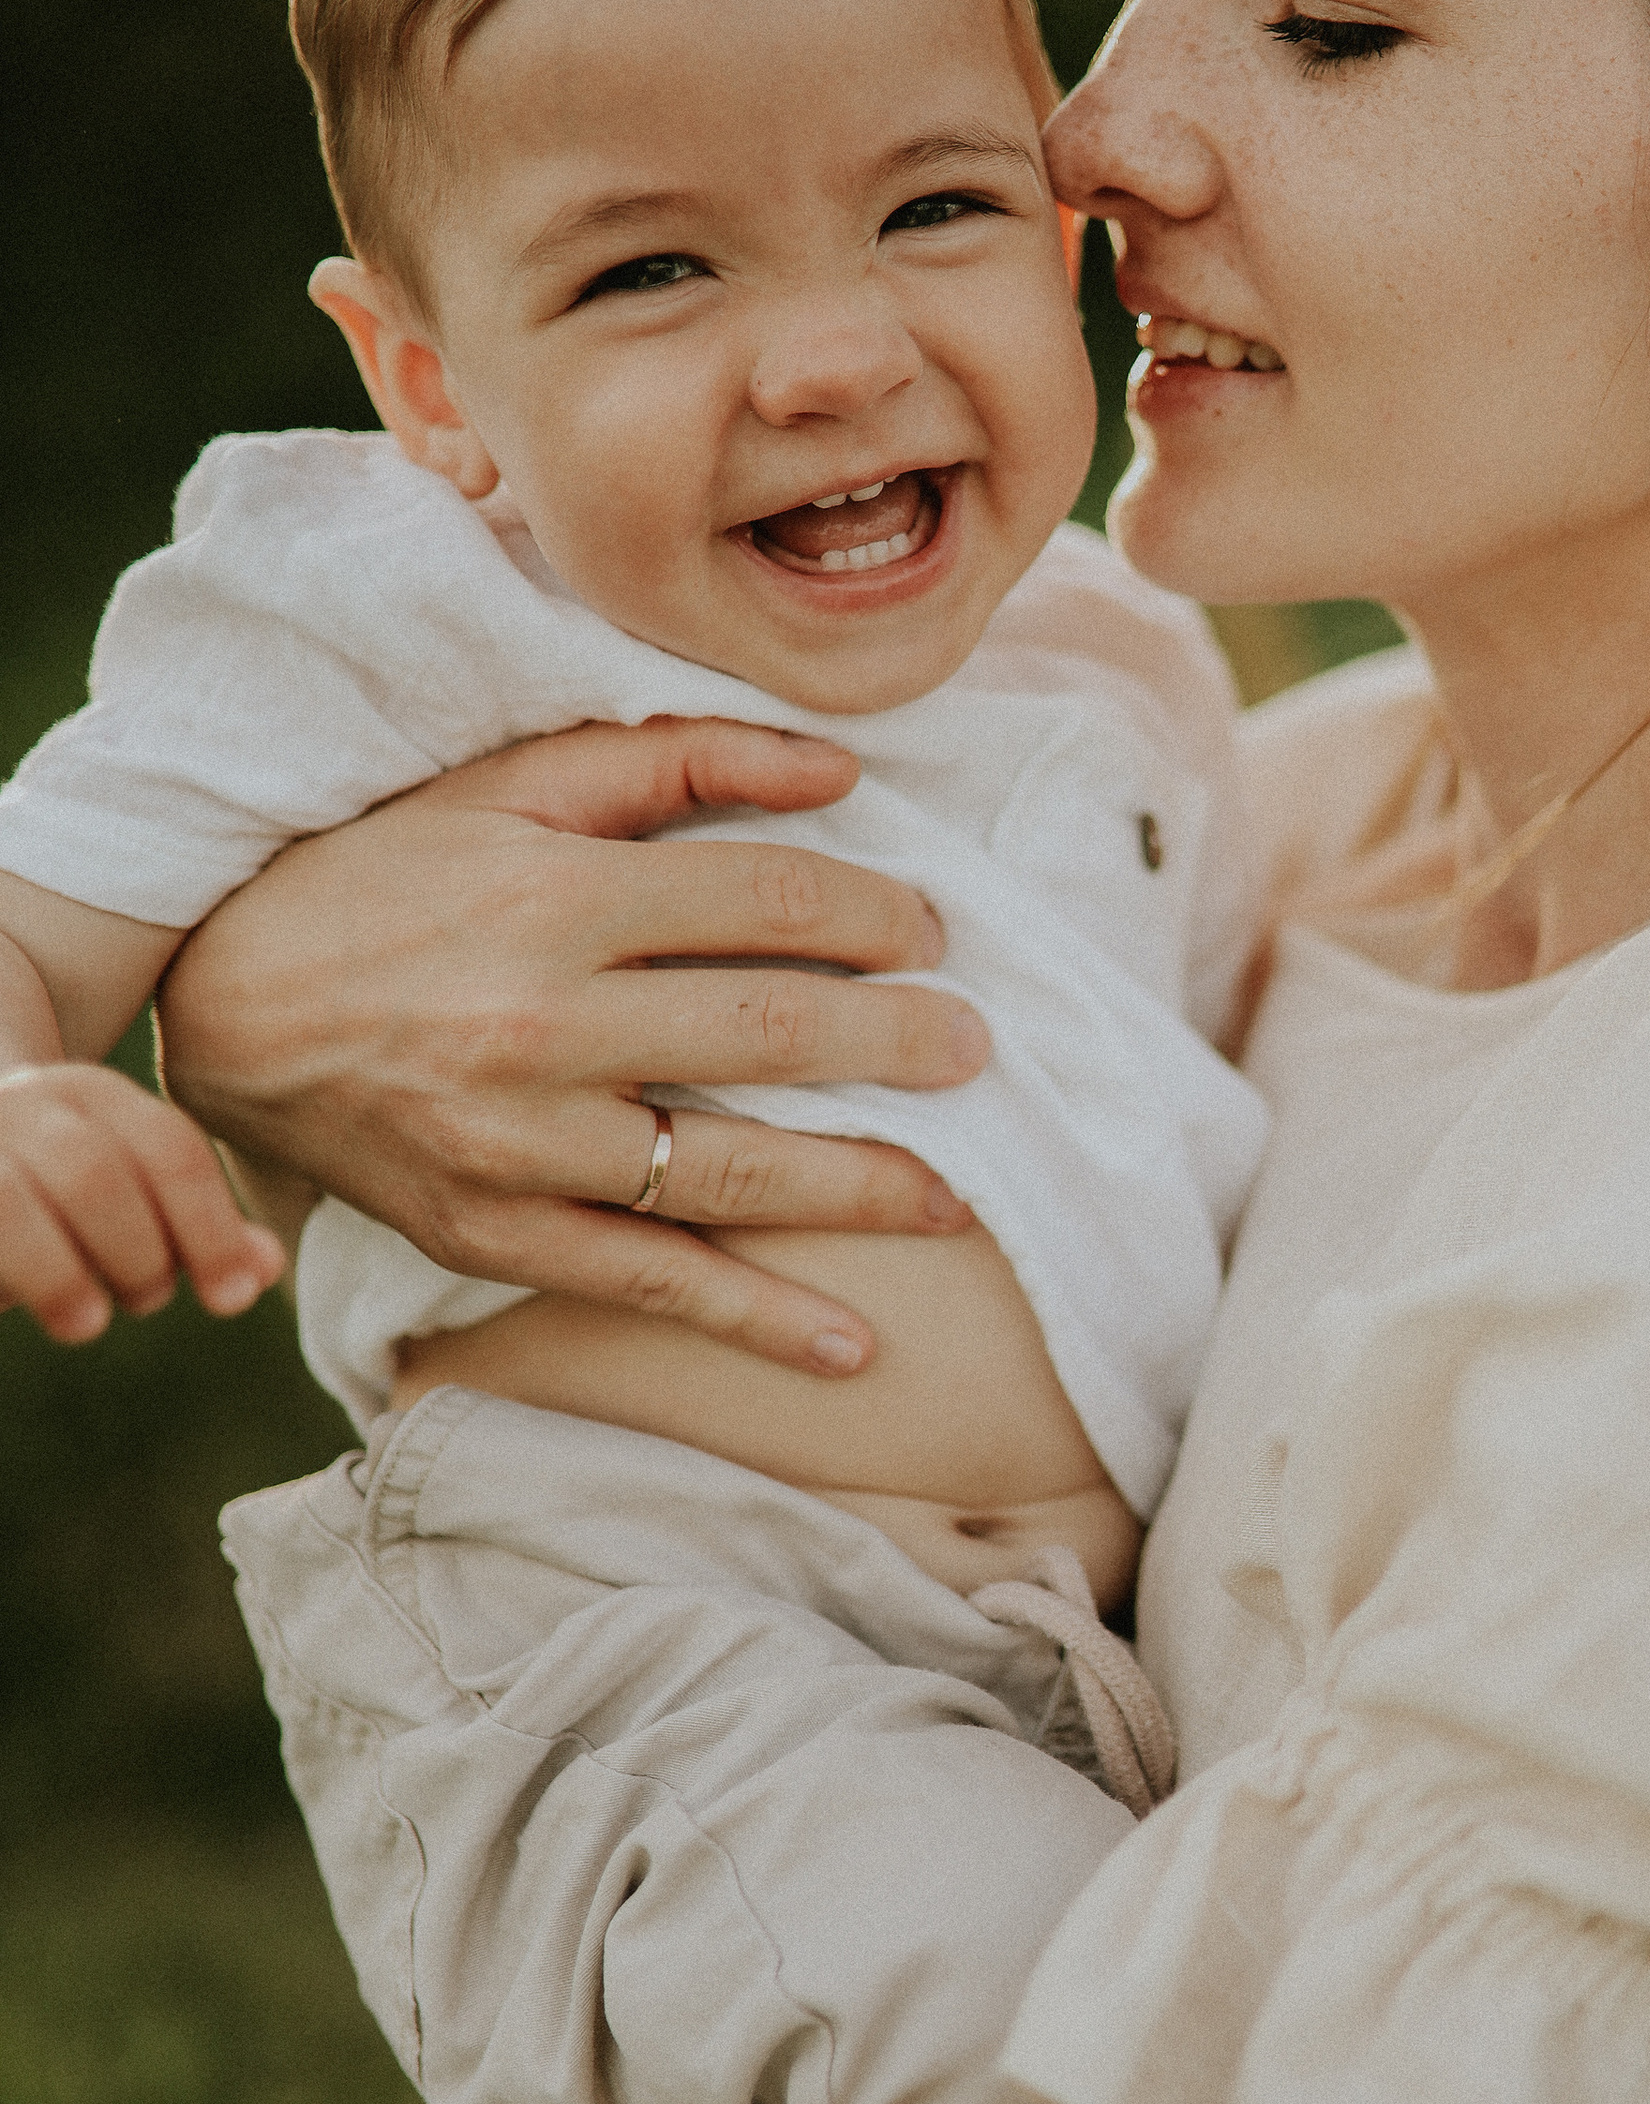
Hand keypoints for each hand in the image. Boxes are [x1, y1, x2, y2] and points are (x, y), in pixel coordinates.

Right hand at [0, 1061, 286, 1342]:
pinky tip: (8, 1305)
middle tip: (144, 1298)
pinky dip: (6, 1281)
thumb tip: (265, 1267)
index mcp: (89, 1095)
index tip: (233, 1299)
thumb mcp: (129, 1201)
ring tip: (86, 1322)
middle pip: (95, 1175)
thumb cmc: (54, 1199)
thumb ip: (198, 1231)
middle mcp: (21, 1105)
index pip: (168, 1149)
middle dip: (137, 1253)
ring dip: (61, 1276)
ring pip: (13, 1204)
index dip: (210, 1229)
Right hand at [157, 719, 991, 1374]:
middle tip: (978, 1051)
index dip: (873, 914)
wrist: (218, 1000)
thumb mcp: (505, 786)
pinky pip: (648, 1282)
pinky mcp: (494, 1229)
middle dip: (900, 1043)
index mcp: (556, 895)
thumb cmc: (376, 875)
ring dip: (863, 1187)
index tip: (931, 932)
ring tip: (959, 1197)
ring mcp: (521, 1140)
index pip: (766, 901)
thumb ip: (670, 760)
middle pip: (774, 1032)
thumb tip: (836, 766)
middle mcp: (545, 1022)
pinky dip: (754, 1317)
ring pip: (730, 1169)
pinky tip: (848, 1342)